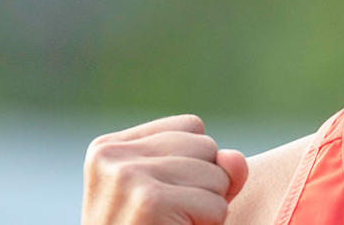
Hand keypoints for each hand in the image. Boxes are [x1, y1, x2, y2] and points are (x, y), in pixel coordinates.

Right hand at [82, 114, 247, 224]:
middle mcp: (110, 156)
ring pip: (216, 174)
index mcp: (108, 148)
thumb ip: (212, 168)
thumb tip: (235, 160)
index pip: (192, 127)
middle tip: (169, 218)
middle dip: (203, 186)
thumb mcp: (179, 194)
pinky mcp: (149, 202)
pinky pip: (216, 204)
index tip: (164, 199)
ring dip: (207, 208)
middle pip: (206, 145)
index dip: (195, 166)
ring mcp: (126, 176)